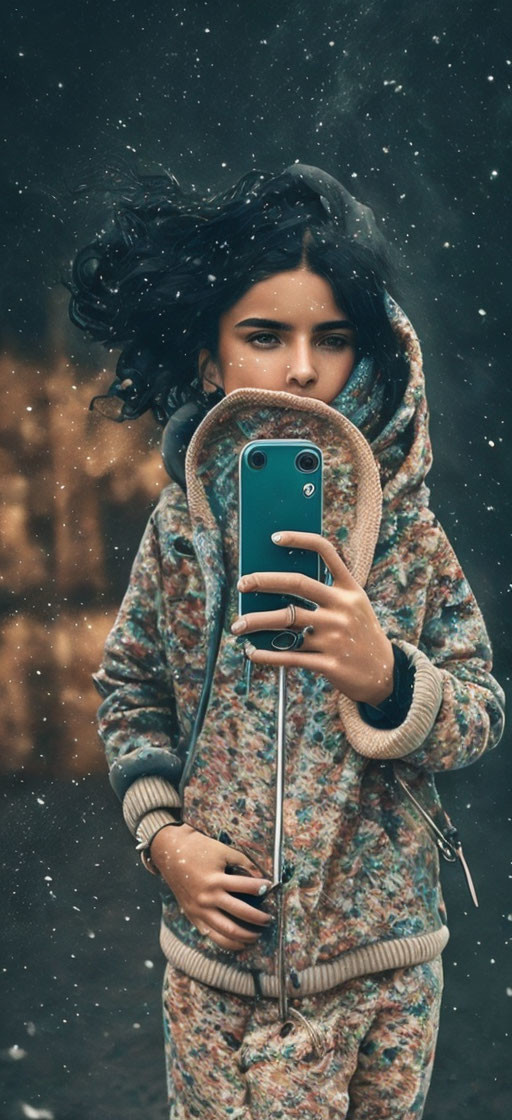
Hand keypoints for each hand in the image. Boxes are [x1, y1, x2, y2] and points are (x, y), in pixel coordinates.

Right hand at [149, 824, 272, 951]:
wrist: (170, 852)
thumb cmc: (198, 848)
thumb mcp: (222, 850)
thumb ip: (243, 862)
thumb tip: (261, 876)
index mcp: (216, 880)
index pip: (247, 887)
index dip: (262, 887)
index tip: (270, 887)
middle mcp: (208, 898)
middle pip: (240, 914)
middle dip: (258, 918)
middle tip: (269, 920)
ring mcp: (199, 910)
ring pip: (226, 932)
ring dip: (245, 936)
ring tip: (256, 936)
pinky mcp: (192, 916)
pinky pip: (211, 935)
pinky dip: (226, 942)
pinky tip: (238, 943)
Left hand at [232, 530, 393, 706]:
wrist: (384, 673)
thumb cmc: (359, 635)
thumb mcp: (354, 607)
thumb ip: (327, 595)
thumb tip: (276, 589)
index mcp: (350, 590)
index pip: (326, 553)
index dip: (300, 540)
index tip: (274, 538)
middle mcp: (343, 608)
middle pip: (297, 584)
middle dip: (264, 581)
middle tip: (242, 584)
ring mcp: (336, 635)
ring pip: (286, 622)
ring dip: (256, 622)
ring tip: (238, 625)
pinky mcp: (329, 662)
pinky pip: (289, 656)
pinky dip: (266, 655)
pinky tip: (252, 653)